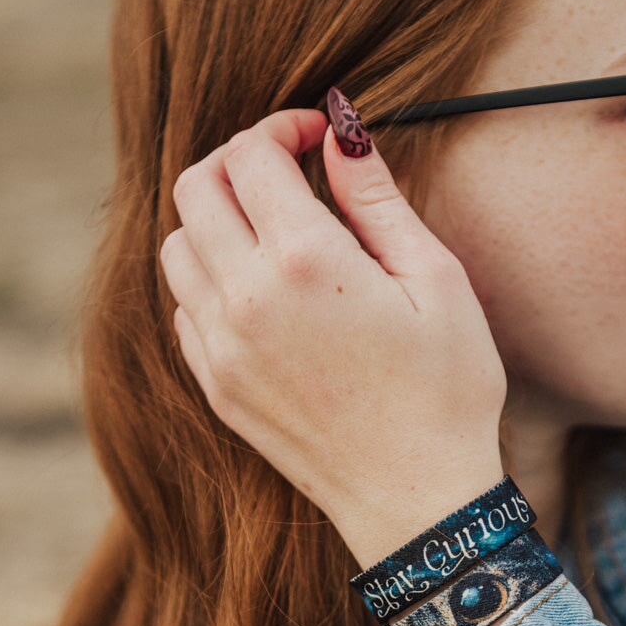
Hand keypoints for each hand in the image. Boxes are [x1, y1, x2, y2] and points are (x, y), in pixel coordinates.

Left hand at [160, 107, 505, 566]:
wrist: (417, 499)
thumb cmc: (446, 390)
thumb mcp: (436, 282)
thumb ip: (378, 199)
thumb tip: (342, 130)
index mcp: (304, 262)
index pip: (252, 155)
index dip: (283, 126)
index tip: (318, 136)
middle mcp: (245, 298)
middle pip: (198, 188)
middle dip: (239, 161)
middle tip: (289, 172)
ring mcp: (221, 348)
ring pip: (178, 245)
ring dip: (217, 218)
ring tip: (273, 231)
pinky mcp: (216, 386)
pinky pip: (184, 306)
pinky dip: (208, 277)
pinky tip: (259, 290)